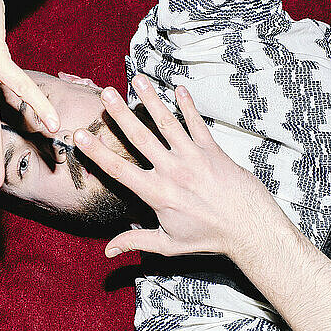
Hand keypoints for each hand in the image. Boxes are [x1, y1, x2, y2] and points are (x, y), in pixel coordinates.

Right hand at [73, 75, 279, 258]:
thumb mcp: (168, 244)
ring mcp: (193, 157)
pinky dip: (188, 105)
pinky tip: (179, 89)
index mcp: (158, 194)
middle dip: (121, 114)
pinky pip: (197, 123)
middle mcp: (173, 171)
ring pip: (168, 124)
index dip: (97, 152)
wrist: (249, 229)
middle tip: (105, 94)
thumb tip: (108, 250)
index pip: (119, 170)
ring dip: (151, 100)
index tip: (80, 135)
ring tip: (138, 80)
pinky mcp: (212, 150)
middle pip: (141, 138)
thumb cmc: (208, 237)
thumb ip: (137, 241)